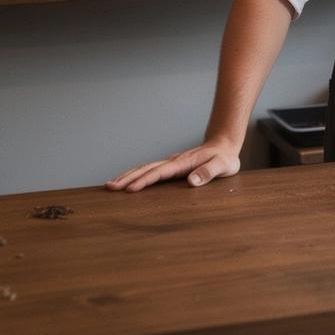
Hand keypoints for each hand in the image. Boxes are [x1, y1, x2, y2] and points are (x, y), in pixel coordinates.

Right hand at [105, 140, 239, 192]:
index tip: (129, 189)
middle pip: (147, 168)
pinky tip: (127, 181)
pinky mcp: (171, 166)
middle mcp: (174, 161)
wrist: (224, 145)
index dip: (144, 180)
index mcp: (184, 163)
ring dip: (128, 175)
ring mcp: (171, 163)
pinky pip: (150, 170)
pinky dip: (136, 175)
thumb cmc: (225, 158)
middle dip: (128, 178)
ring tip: (110, 185)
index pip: (160, 172)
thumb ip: (209, 172)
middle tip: (109, 187)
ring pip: (146, 168)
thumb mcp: (223, 165)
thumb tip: (191, 181)